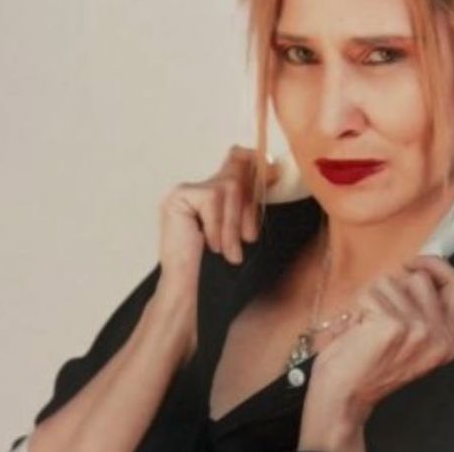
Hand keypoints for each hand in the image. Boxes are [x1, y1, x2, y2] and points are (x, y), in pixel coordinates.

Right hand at [154, 145, 279, 355]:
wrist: (194, 295)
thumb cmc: (221, 270)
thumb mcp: (245, 230)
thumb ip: (252, 202)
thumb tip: (274, 171)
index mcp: (217, 194)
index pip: (238, 158)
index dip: (257, 163)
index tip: (275, 174)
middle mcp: (200, 188)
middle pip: (237, 173)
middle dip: (248, 208)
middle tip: (248, 238)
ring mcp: (187, 191)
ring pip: (228, 187)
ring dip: (233, 224)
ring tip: (229, 252)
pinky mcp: (178, 197)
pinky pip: (212, 198)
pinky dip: (218, 225)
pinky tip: (211, 246)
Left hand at [298, 255, 453, 447]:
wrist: (344, 396)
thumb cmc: (368, 363)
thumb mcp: (409, 337)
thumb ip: (423, 306)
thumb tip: (419, 265)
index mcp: (450, 339)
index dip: (437, 265)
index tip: (414, 264)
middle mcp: (441, 336)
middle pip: (421, 278)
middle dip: (394, 287)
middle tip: (379, 313)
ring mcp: (420, 330)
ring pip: (392, 281)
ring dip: (373, 297)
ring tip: (367, 325)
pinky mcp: (393, 325)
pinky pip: (370, 291)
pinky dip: (358, 305)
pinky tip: (358, 329)